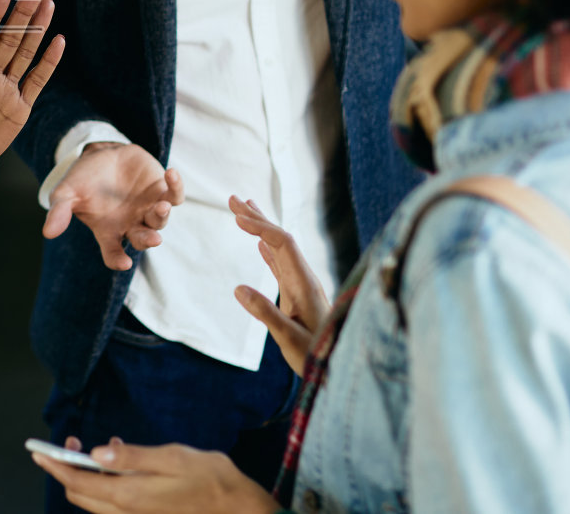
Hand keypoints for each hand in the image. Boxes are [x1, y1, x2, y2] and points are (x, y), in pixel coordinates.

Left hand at [31, 437, 279, 513]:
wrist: (240, 510)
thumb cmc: (211, 479)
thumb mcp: (171, 457)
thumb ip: (131, 456)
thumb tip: (96, 452)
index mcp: (130, 496)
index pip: (79, 482)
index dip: (55, 465)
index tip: (38, 452)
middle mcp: (128, 513)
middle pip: (81, 496)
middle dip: (67, 470)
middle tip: (68, 444)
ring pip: (95, 503)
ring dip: (87, 479)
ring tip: (94, 451)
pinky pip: (113, 506)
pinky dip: (106, 487)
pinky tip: (119, 466)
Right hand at [44, 143, 184, 268]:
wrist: (101, 155)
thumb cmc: (83, 179)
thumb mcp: (67, 193)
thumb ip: (60, 211)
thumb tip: (48, 232)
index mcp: (108, 231)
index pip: (113, 252)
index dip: (118, 259)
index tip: (123, 262)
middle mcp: (131, 224)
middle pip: (142, 238)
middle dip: (147, 239)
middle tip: (153, 239)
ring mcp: (148, 208)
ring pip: (161, 220)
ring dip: (162, 215)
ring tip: (161, 206)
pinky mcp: (161, 190)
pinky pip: (174, 195)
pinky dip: (176, 187)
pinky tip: (172, 173)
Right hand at [230, 195, 329, 372]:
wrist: (336, 369)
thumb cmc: (315, 355)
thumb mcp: (288, 337)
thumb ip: (265, 312)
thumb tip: (238, 288)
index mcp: (304, 283)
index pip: (282, 243)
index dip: (260, 227)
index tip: (236, 217)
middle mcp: (304, 278)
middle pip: (281, 238)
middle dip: (258, 218)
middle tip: (233, 199)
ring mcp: (301, 286)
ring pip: (279, 249)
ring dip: (261, 229)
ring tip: (243, 211)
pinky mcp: (297, 295)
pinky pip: (280, 264)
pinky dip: (267, 250)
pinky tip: (259, 244)